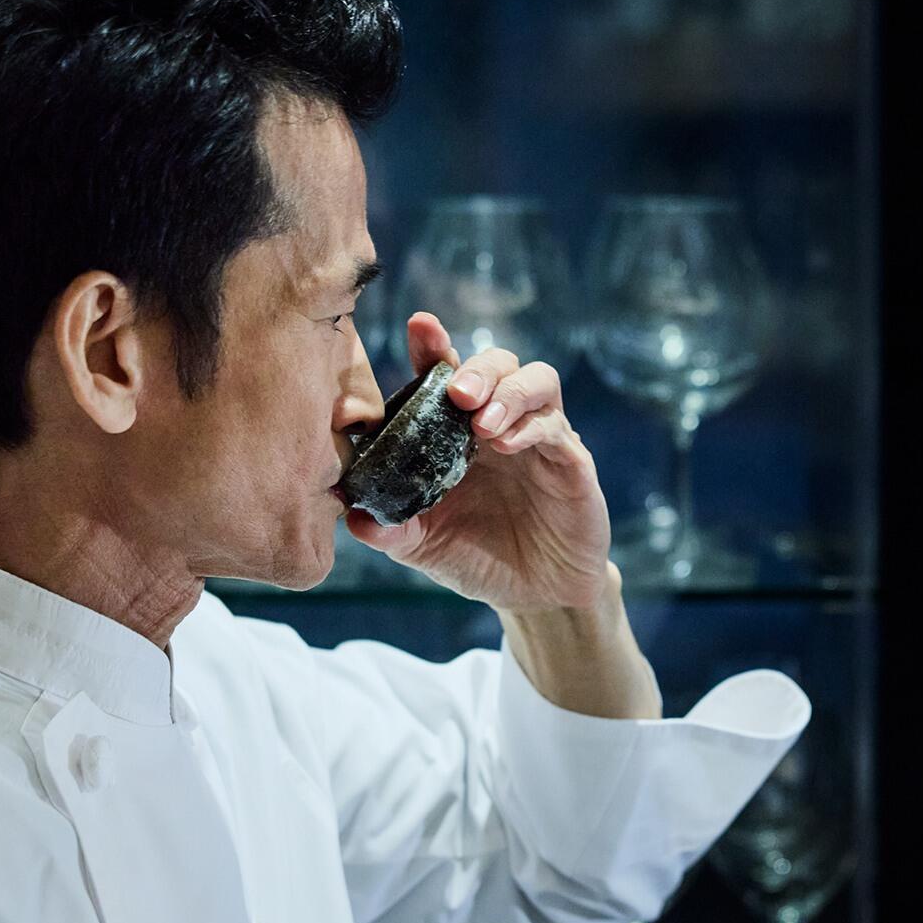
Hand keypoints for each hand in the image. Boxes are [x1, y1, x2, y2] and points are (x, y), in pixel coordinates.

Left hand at [346, 312, 613, 613]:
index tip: (420, 327)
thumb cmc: (476, 556)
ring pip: (537, 379)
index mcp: (459, 430)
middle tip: (456, 393)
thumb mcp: (423, 544)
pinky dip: (531, 427)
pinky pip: (556, 427)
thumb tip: (351, 516)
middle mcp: (501, 422)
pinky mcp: (571, 462)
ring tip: (482, 423)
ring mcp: (540, 438)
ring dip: (509, 391)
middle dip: (476, 368)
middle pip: (498, 362)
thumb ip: (390, 529)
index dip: (433, 345)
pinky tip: (508, 446)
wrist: (533, 595)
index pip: (448, 372)